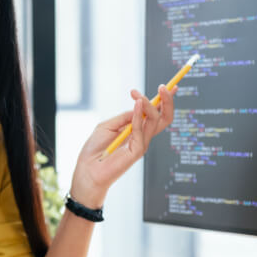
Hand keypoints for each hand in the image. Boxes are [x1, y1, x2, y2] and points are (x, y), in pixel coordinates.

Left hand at [69, 85, 175, 207]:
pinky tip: (136, 104)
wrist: (87, 169)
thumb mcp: (108, 126)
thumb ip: (124, 117)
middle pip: (164, 118)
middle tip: (164, 86)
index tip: (170, 86)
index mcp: (137, 130)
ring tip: (138, 95)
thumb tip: (139, 106)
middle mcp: (142, 137)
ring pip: (155, 121)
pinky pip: (141, 129)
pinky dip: (139, 115)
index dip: (165, 101)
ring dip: (149, 104)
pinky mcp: (137, 151)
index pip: (157, 114)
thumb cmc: (94, 149)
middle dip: (167, 101)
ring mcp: (142, 144)